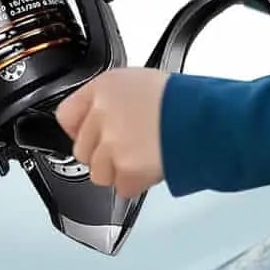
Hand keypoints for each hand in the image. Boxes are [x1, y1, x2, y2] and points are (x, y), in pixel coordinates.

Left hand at [55, 68, 170, 197]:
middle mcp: (102, 115)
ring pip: (100, 173)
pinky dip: (137, 182)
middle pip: (82, 150)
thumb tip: (99, 118)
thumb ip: (111, 100)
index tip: (92, 134)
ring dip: (120, 170)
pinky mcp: (125, 170)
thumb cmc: (179, 98)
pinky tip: (152, 164)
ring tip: (144, 153)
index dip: (80, 128)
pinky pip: (122, 187)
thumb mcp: (139, 82)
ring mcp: (111, 144)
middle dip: (103, 154)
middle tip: (129, 145)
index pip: (67, 115)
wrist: (202, 117)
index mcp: (103, 89)